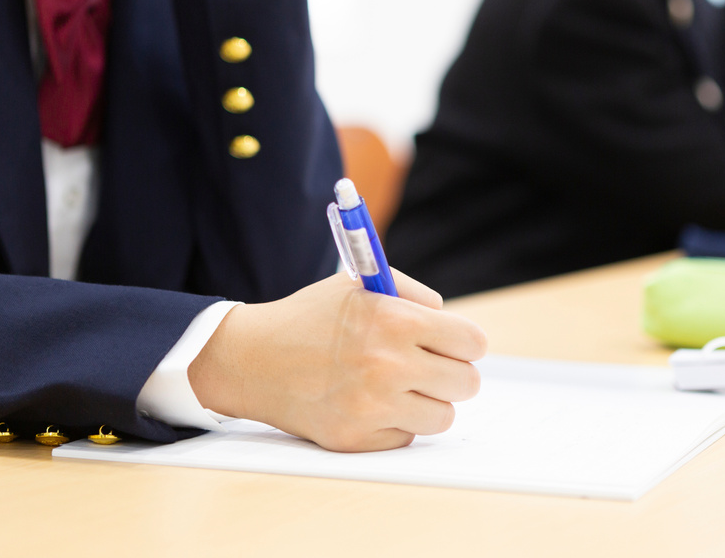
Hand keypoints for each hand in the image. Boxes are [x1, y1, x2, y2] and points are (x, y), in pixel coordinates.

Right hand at [188, 270, 488, 451]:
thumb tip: (451, 323)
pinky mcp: (356, 439)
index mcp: (394, 321)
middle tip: (430, 367)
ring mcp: (372, 407)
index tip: (456, 346)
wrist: (253, 358)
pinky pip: (407, 438)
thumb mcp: (361, 284)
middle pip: (466, 384)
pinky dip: (396, 424)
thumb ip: (413, 295)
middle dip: (452, 373)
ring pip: (443, 417)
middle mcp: (387, 366)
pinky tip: (371, 403)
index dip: (466, 343)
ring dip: (427, 402)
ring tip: (400, 386)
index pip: (471, 343)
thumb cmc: (311, 317)